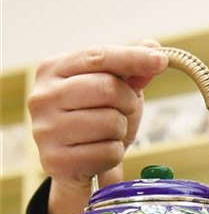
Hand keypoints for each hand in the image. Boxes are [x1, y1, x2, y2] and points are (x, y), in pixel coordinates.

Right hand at [27, 42, 167, 213]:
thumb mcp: (116, 90)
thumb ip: (131, 70)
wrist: (78, 165)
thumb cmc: (96, 119)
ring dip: (121, 130)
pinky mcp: (55, 160)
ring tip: (107, 134)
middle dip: (128, 102)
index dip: (133, 57)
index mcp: (52, 70)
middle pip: (108, 88)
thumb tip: (153, 47)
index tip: (161, 60)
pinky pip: (108, 152)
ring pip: (111, 123)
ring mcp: (45, 130)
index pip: (99, 56)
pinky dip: (115, 155)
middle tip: (124, 111)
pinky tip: (100, 153)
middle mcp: (41, 97)